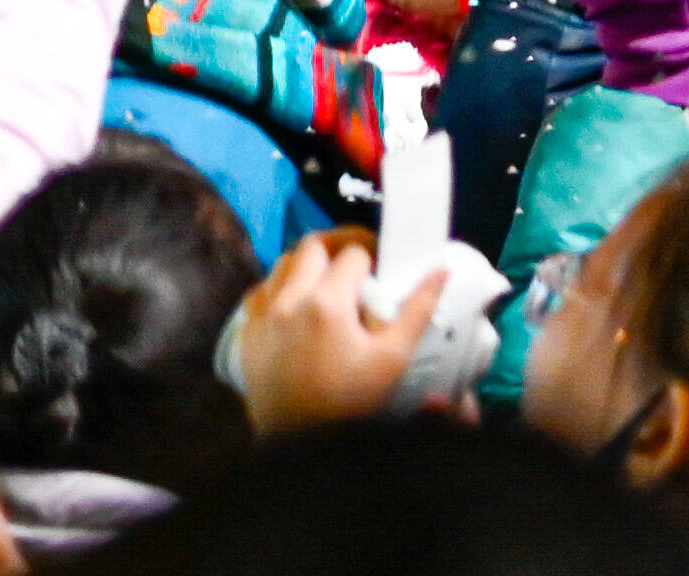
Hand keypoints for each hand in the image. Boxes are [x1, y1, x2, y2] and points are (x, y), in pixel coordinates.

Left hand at [224, 234, 425, 433]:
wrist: (300, 443)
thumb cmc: (351, 401)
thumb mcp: (394, 357)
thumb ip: (418, 309)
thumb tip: (441, 270)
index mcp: (327, 302)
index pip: (354, 254)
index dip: (374, 254)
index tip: (384, 268)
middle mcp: (289, 301)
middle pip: (312, 246)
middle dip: (339, 246)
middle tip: (358, 262)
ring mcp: (263, 318)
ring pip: (281, 265)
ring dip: (306, 264)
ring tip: (327, 281)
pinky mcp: (247, 337)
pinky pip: (258, 295)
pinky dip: (277, 288)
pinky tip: (294, 304)